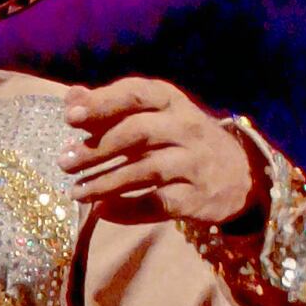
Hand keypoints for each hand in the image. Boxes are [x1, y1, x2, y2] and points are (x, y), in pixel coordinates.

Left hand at [64, 79, 265, 225]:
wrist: (240, 174)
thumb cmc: (181, 139)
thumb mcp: (154, 114)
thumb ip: (112, 106)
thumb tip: (71, 98)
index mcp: (171, 101)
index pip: (137, 94)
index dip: (103, 103)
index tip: (70, 118)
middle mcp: (186, 128)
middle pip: (138, 132)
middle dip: (97, 148)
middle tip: (64, 162)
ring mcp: (194, 163)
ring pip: (146, 170)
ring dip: (105, 182)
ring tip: (76, 191)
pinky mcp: (195, 198)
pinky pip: (157, 204)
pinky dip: (126, 209)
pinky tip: (102, 211)